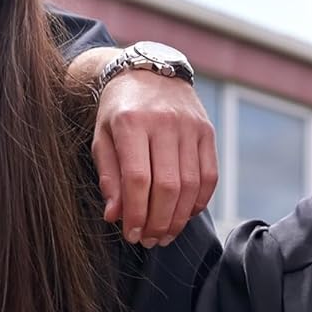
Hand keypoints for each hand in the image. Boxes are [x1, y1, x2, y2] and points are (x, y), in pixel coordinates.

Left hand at [90, 65, 217, 246]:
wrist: (149, 71)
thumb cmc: (119, 111)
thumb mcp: (102, 138)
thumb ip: (109, 177)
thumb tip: (115, 216)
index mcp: (131, 123)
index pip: (138, 179)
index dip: (136, 213)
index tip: (130, 234)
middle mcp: (164, 123)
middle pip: (168, 186)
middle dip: (159, 222)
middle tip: (149, 240)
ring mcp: (190, 126)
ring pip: (191, 185)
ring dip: (179, 218)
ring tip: (165, 234)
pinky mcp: (207, 132)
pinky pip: (209, 175)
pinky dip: (199, 201)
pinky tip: (185, 214)